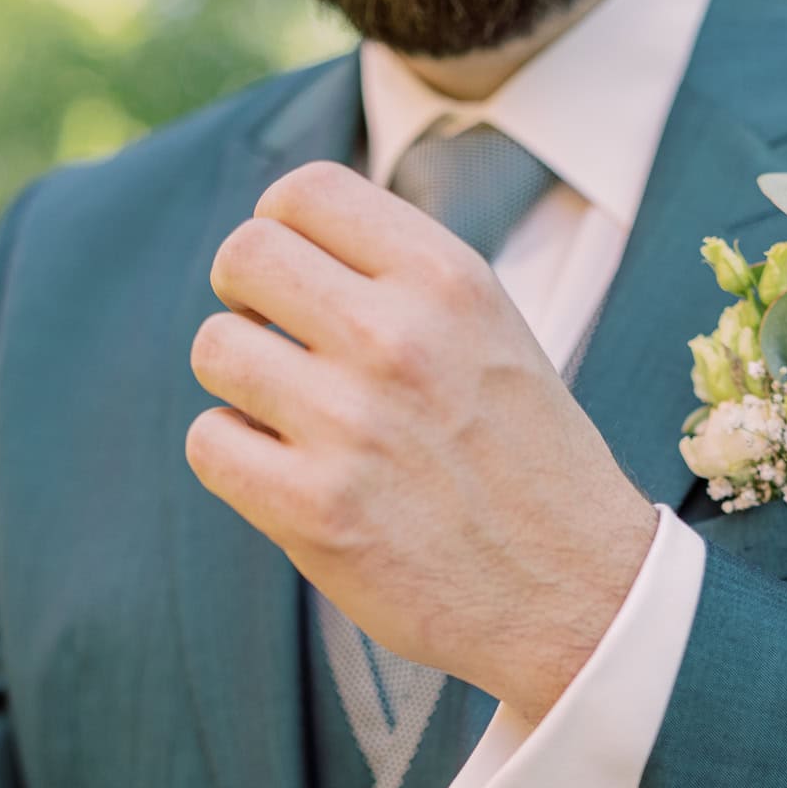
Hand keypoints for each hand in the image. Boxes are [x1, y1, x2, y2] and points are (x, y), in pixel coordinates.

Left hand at [185, 161, 656, 723]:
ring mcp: (351, 425)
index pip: (306, 192)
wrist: (577, 595)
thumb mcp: (493, 334)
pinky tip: (283, 475)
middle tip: (274, 346)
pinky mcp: (314, 510)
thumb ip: (402, 281)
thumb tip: (286, 242)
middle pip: (243, 255)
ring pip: (214, 350)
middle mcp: (397, 338)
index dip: (278, 228)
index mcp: (447, 280)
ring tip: (289, 419)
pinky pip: (209, 443)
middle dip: (244, 299)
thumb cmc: (527, 465)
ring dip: (237, 383)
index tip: (292, 279)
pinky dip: (233, 457)